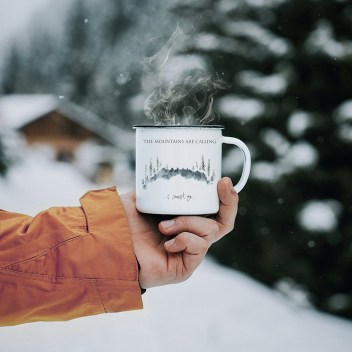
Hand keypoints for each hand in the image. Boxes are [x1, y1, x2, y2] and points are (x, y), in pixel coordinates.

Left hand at [120, 177, 237, 288]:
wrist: (111, 244)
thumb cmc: (125, 221)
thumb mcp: (145, 195)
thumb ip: (160, 185)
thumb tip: (173, 170)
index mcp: (185, 219)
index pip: (215, 210)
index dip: (225, 197)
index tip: (223, 181)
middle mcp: (191, 235)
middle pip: (224, 222)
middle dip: (228, 203)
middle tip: (222, 186)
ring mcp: (190, 252)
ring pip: (210, 231)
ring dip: (187, 222)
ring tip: (163, 225)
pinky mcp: (186, 267)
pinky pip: (198, 247)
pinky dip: (184, 239)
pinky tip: (166, 242)